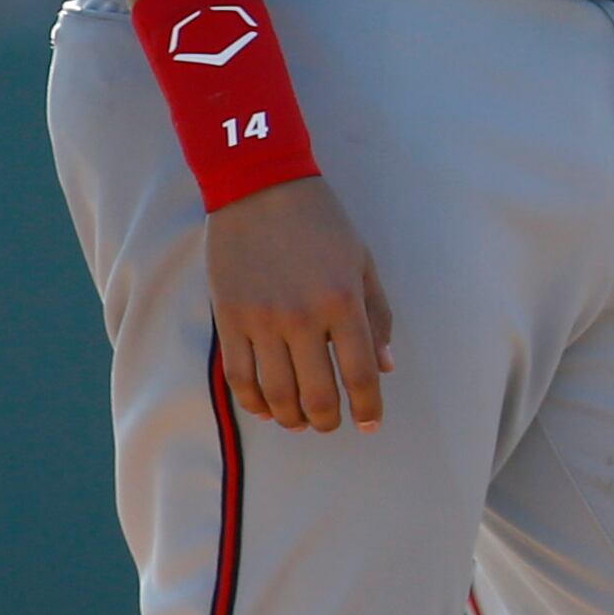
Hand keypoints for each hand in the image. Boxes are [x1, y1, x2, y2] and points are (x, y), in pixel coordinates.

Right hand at [205, 179, 393, 432]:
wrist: (262, 190)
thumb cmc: (323, 224)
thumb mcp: (363, 263)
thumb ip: (377, 317)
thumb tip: (385, 367)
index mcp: (343, 302)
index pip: (359, 374)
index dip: (367, 406)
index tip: (369, 422)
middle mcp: (302, 317)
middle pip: (315, 393)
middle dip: (326, 420)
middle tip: (330, 424)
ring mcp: (261, 320)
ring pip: (275, 393)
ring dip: (290, 417)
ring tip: (300, 421)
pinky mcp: (228, 319)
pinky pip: (238, 376)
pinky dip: (253, 401)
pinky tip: (266, 407)